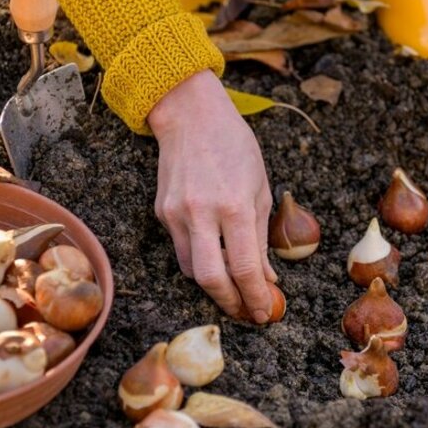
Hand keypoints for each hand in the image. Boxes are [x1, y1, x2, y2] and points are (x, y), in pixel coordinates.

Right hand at [147, 70, 275, 321]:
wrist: (190, 116)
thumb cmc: (235, 145)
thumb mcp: (260, 187)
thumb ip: (261, 236)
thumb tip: (266, 277)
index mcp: (235, 205)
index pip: (245, 267)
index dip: (256, 296)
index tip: (264, 312)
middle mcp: (202, 213)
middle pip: (210, 279)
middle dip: (230, 303)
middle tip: (246, 311)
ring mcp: (176, 213)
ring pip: (191, 269)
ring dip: (214, 285)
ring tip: (233, 287)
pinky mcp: (161, 212)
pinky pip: (181, 249)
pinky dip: (199, 259)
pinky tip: (214, 255)